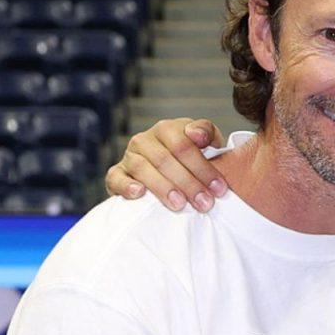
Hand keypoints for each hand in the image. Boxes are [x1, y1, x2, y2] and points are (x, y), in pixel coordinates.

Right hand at [104, 118, 227, 211]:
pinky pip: (116, 178)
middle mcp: (145, 139)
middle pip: (165, 159)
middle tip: (205, 203)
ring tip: (180, 205)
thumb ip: (207, 133)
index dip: (203, 167)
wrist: (170, 169)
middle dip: (188, 183)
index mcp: (167, 128)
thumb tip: (198, 135)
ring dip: (163, 188)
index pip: (184, 145)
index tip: (219, 188)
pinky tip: (140, 194)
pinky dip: (126, 186)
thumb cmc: (192, 156)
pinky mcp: (116, 174)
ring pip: (142, 168)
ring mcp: (129, 156)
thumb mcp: (206, 142)